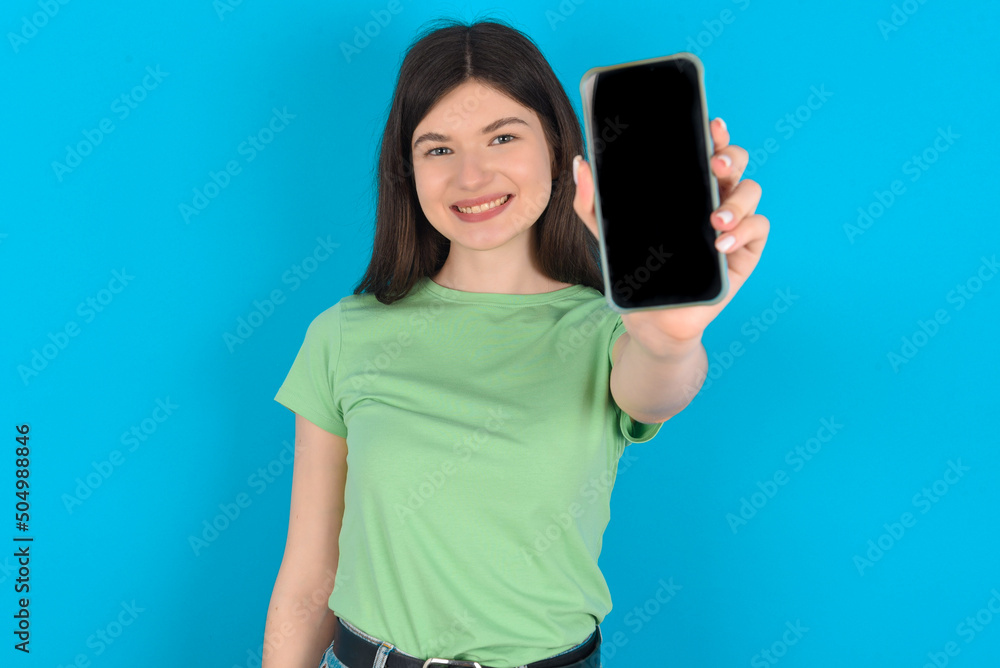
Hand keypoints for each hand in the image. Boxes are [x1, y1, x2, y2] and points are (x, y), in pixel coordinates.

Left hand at [571, 117, 769, 356]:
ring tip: (717, 219)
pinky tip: (720, 244)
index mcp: (688, 187)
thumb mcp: (608, 235)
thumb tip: (582, 165)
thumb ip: (591, 203)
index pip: (706, 150)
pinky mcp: (745, 251)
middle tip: (715, 165)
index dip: (715, 134)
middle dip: (732, 157)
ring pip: (751, 192)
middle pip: (736, 163)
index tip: (711, 125)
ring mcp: (733, 224)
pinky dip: (744, 231)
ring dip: (738, 200)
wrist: (650, 318)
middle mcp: (714, 198)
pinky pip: (759, 228)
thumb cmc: (636, 270)